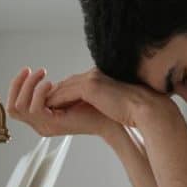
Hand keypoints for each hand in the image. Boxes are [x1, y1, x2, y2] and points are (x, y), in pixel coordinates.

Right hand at [6, 67, 119, 137]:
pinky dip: (39, 93)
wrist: (111, 115)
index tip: (29, 70)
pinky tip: (49, 83)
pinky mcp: (52, 124)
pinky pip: (35, 108)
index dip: (18, 85)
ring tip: (43, 74)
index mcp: (42, 119)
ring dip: (29, 86)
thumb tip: (38, 80)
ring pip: (19, 107)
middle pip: (12, 107)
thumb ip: (52, 90)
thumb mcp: (66, 93)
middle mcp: (40, 125)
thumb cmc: (94, 104)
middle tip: (32, 71)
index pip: (15, 104)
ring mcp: (45, 126)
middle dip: (19, 85)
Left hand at [46, 67, 170, 127]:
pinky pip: (65, 94)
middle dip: (51, 96)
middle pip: (64, 84)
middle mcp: (93, 74)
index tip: (52, 106)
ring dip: (50, 100)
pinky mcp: (90, 86)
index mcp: (99, 77)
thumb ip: (97, 101)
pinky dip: (56, 102)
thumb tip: (89, 107)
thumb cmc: (133, 110)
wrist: (145, 109)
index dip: (61, 96)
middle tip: (41, 108)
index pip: (73, 85)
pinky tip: (50, 111)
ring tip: (42, 112)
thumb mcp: (110, 104)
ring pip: (62, 88)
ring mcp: (91, 78)